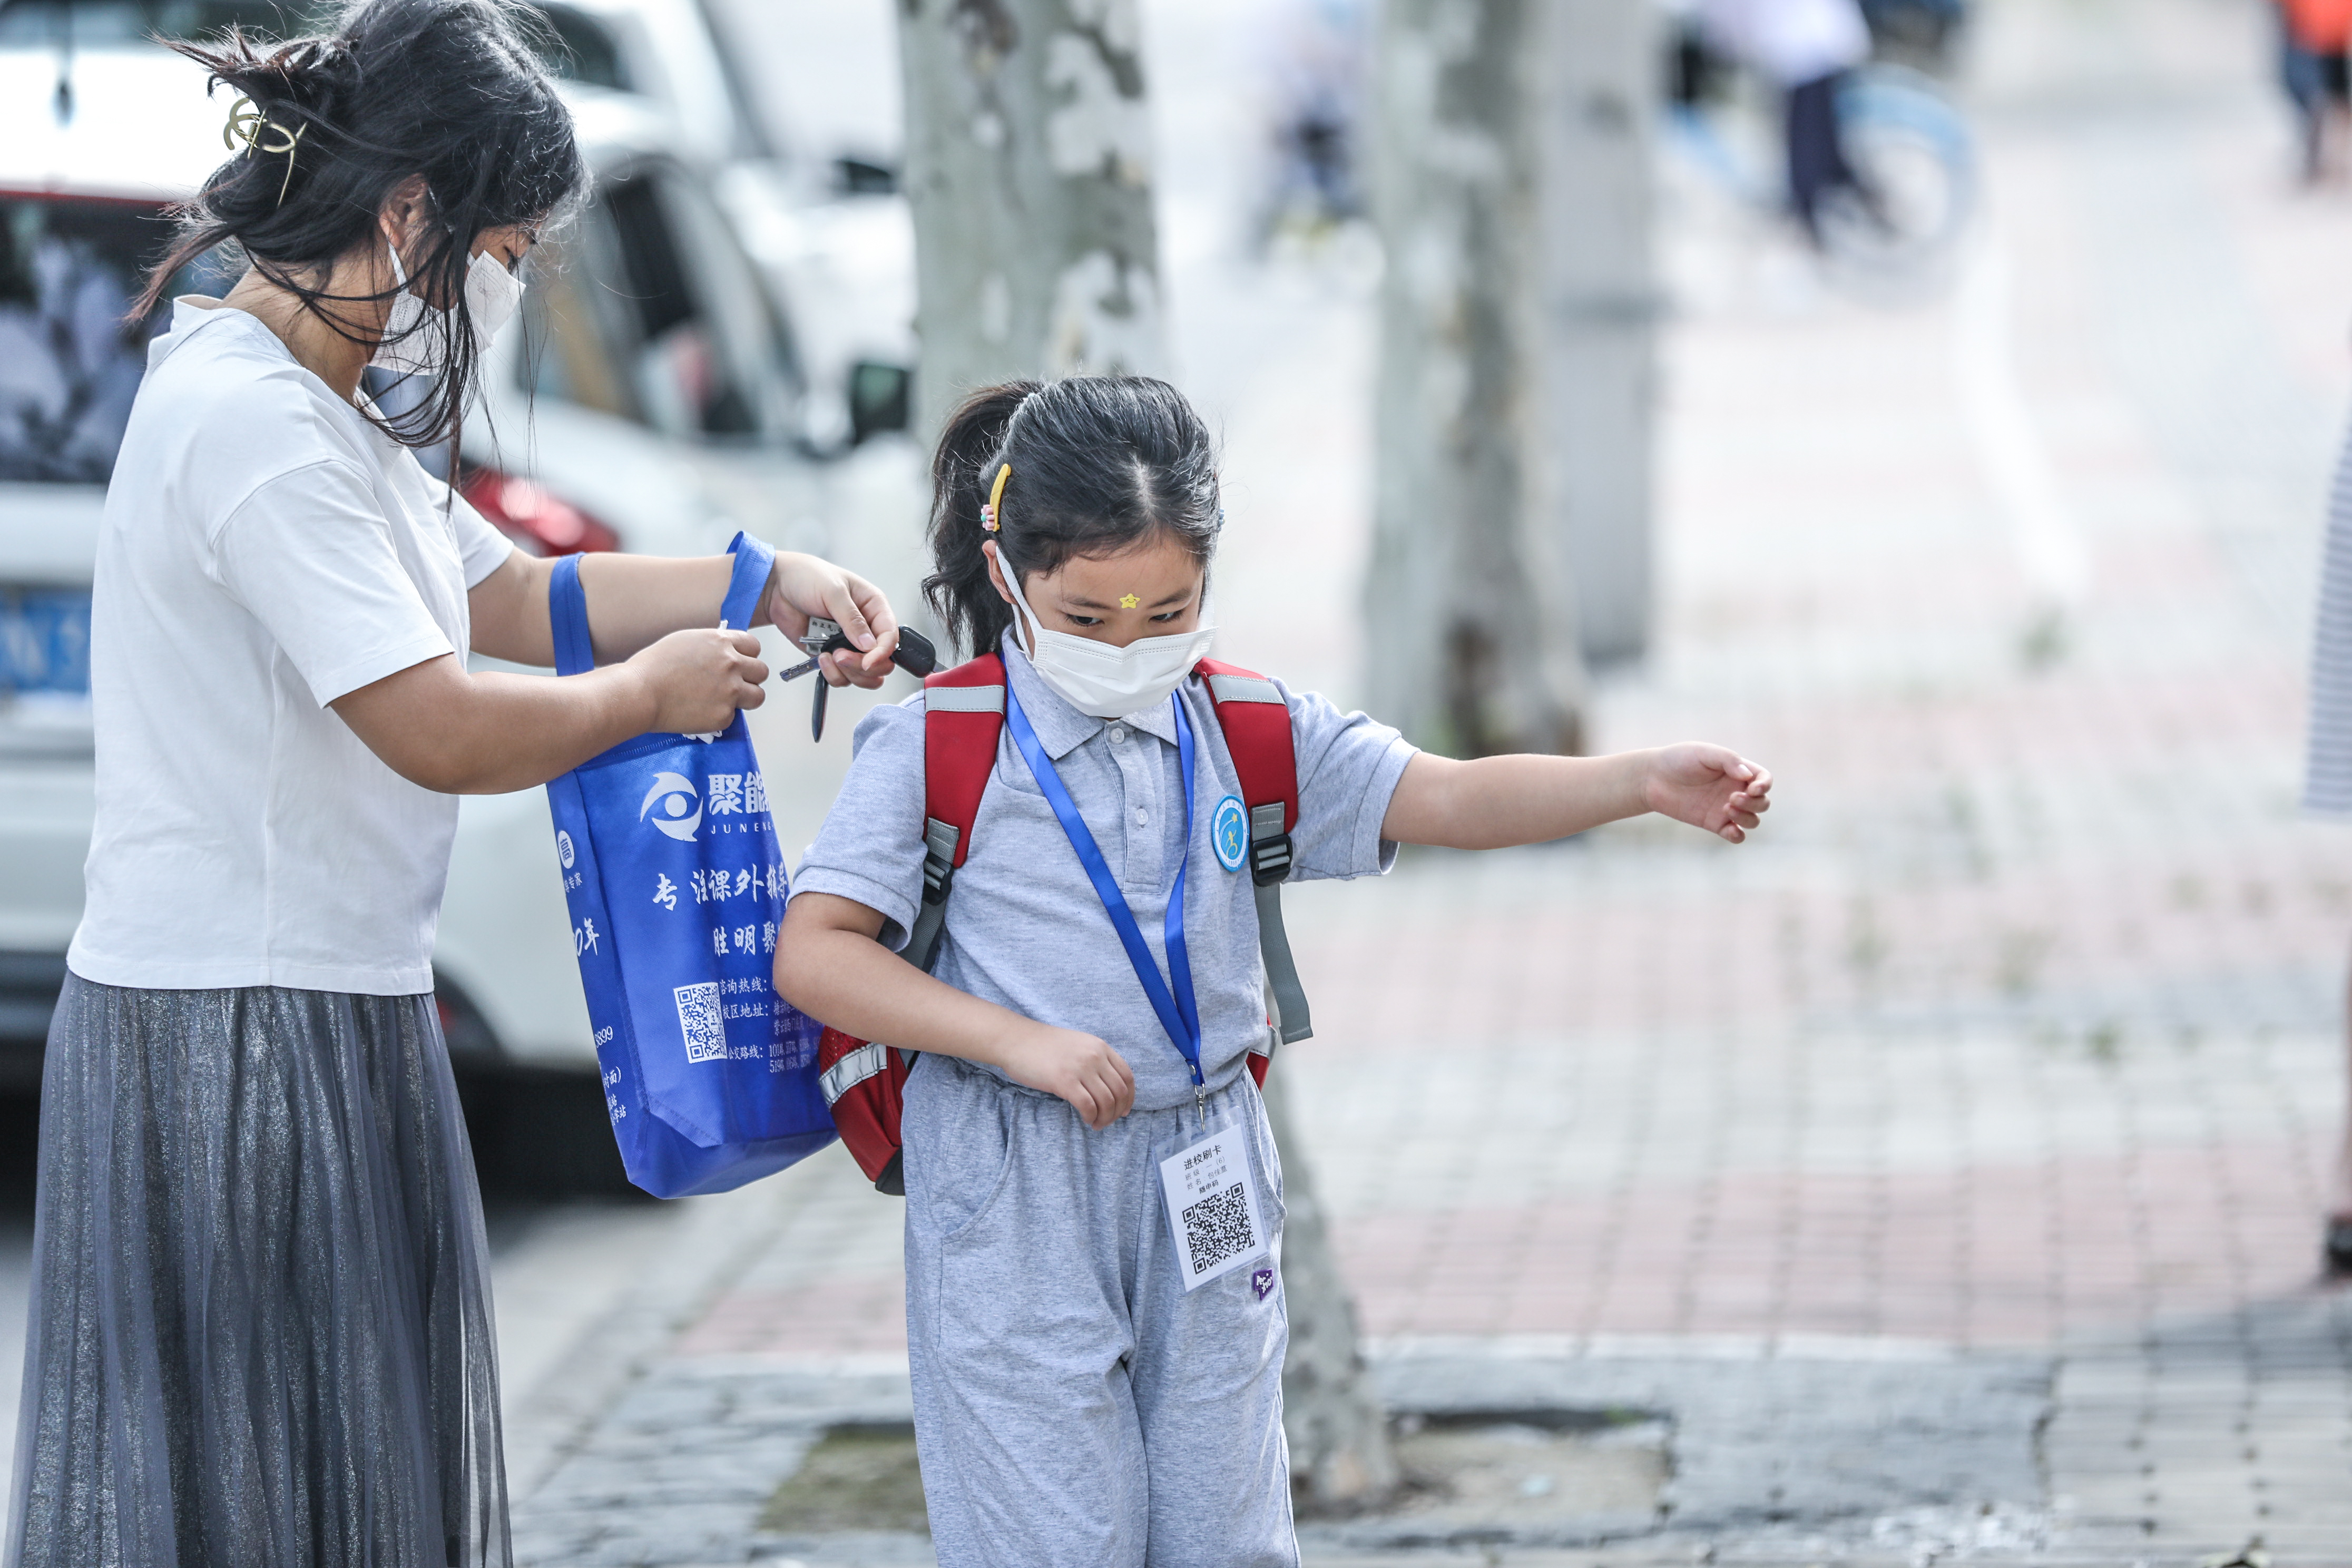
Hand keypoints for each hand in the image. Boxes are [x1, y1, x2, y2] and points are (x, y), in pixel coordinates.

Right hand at [622, 627, 767, 733]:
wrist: (640, 693)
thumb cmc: (653, 667)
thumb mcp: (686, 641)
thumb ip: (712, 646)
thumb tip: (723, 652)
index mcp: (721, 642)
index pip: (753, 646)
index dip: (747, 656)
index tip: (741, 663)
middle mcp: (731, 664)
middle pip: (761, 671)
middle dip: (750, 678)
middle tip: (735, 684)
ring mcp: (730, 691)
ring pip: (758, 696)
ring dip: (745, 698)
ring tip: (725, 700)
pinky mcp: (724, 715)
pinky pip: (733, 716)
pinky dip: (720, 716)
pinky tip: (701, 712)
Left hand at [762, 554, 901, 689]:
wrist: (777, 587)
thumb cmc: (807, 577)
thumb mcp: (833, 591)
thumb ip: (852, 619)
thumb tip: (869, 645)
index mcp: (874, 607)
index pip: (890, 636)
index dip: (882, 653)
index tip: (867, 661)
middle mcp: (866, 629)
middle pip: (882, 662)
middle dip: (862, 665)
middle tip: (840, 655)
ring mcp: (850, 645)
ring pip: (864, 675)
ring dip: (847, 672)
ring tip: (828, 655)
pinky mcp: (832, 656)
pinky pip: (842, 677)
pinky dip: (833, 674)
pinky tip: (820, 658)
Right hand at [995, 1022, 1135, 1129]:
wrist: (1016, 1040)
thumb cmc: (1044, 1046)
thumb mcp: (1078, 1044)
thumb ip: (1094, 1060)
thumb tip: (1108, 1087)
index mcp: (1100, 1046)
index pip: (1127, 1076)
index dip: (1129, 1097)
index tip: (1124, 1110)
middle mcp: (1095, 1056)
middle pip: (1119, 1091)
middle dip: (1117, 1112)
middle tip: (1108, 1121)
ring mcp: (1080, 1068)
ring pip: (1106, 1101)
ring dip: (1105, 1118)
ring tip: (1096, 1124)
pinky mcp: (1064, 1081)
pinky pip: (1088, 1106)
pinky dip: (1091, 1117)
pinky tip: (1086, 1120)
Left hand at [1642, 744, 1771, 842]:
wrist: (1653, 778)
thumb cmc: (1679, 760)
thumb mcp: (1705, 753)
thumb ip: (1728, 760)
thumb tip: (1747, 776)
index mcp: (1738, 771)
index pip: (1764, 780)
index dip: (1765, 785)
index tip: (1753, 789)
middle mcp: (1735, 790)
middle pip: (1763, 803)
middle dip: (1754, 803)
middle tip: (1731, 798)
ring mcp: (1726, 808)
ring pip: (1753, 820)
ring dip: (1747, 818)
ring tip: (1725, 808)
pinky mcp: (1714, 823)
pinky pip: (1735, 835)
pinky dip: (1738, 835)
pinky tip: (1730, 830)